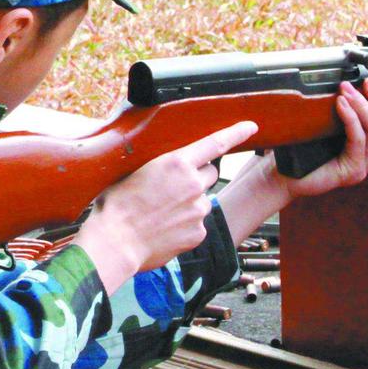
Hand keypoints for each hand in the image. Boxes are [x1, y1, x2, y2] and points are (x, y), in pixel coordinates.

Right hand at [76, 119, 258, 291]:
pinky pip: (197, 223)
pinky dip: (185, 224)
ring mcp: (198, 210)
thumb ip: (159, 168)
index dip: (236, 133)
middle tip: (172, 189)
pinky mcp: (199, 232)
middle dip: (196, 177)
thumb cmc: (117, 205)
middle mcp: (193, 184)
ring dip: (189, 203)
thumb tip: (164, 171)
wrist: (116, 242)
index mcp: (176, 162)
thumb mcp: (134, 173)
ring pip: (202, 200)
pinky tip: (165, 229)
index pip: (215, 143)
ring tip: (162, 213)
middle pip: (209, 173)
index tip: (251, 126)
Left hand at [284, 79, 367, 198]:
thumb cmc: (302, 147)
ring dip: (363, 104)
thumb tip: (348, 79)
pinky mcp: (352, 170)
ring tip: (347, 90)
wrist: (284, 176)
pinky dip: (351, 118)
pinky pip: (358, 139)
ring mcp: (363, 164)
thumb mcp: (327, 123)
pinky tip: (340, 104)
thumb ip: (343, 109)